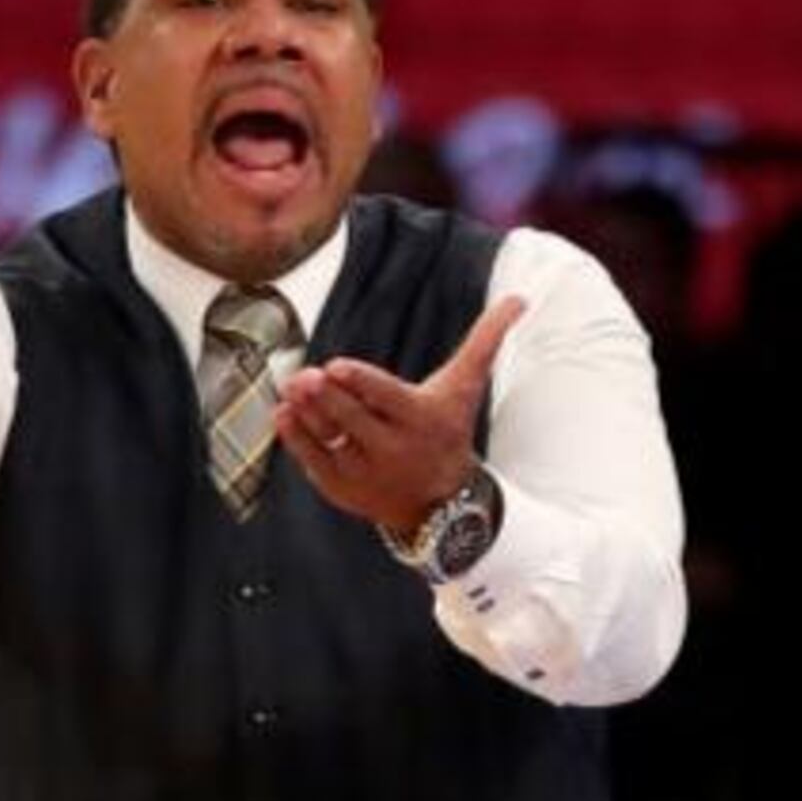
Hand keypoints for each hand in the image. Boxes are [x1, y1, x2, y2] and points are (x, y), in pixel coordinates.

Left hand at [275, 294, 523, 528]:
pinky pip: (314, 462)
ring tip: (291, 388)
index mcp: (419, 418)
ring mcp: (364, 471)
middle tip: (305, 375)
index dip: (360, 382)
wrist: (440, 501)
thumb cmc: (448, 429)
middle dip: (327, 397)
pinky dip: (296, 440)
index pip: (386, 397)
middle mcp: (392, 448)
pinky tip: (282, 413)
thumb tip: (519, 299)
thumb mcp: (465, 386)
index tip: (336, 366)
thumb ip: (486, 341)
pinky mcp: (342, 488)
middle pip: (352, 418)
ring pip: (330, 439)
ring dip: (307, 414)